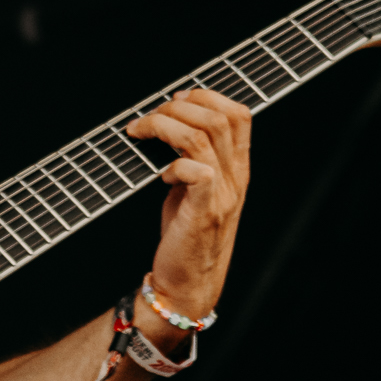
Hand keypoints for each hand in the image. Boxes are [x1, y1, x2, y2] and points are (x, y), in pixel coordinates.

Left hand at [126, 86, 251, 324]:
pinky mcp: (204, 211)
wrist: (188, 284)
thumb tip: (165, 123)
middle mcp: (236, 178)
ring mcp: (223, 194)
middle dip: (177, 106)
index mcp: (237, 168)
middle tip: (148, 119)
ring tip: (140, 133)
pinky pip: (194, 170)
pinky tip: (159, 175)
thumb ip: (190, 157)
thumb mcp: (193, 189)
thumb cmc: (185, 236)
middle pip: (220, 117)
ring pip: (202, 136)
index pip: (239, 114)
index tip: (173, 100)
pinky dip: (171, 164)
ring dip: (164, 125)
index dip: (206, 96)